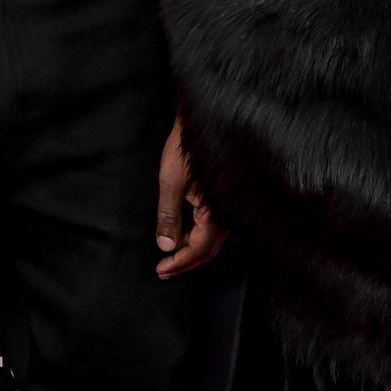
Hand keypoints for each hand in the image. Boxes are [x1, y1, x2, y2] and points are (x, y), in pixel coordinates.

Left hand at [155, 115, 223, 278]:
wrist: (208, 120)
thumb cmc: (188, 146)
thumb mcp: (172, 180)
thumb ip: (169, 216)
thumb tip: (166, 246)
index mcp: (216, 210)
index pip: (200, 249)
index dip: (180, 263)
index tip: (162, 270)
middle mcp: (228, 211)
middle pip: (210, 250)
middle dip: (186, 262)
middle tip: (165, 270)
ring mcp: (229, 205)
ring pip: (214, 240)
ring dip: (193, 251)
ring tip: (172, 256)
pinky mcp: (225, 197)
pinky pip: (216, 227)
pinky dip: (200, 237)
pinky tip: (187, 235)